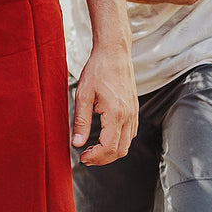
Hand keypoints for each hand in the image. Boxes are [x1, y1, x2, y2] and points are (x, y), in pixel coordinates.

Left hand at [72, 45, 137, 165]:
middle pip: (120, 151)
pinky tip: (105, 137)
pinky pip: (130, 133)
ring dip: (111, 152)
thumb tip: (77, 143)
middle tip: (86, 157)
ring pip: (127, 144)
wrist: (114, 53)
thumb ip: (81, 121)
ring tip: (93, 149)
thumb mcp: (83, 95)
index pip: (109, 147)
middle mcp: (129, 115)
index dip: (95, 157)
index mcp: (116, 113)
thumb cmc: (98, 70)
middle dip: (103, 159)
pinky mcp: (134, 110)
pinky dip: (118, 141)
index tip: (82, 157)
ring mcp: (134, 113)